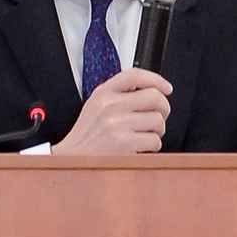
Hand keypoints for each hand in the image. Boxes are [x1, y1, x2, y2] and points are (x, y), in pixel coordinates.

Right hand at [51, 68, 171, 154]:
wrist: (70, 161)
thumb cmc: (86, 138)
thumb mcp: (95, 106)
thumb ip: (118, 95)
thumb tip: (150, 91)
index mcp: (103, 93)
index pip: (135, 75)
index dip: (156, 80)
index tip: (166, 88)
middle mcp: (110, 105)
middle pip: (154, 97)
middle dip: (163, 109)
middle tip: (158, 119)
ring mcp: (117, 124)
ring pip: (158, 120)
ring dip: (157, 131)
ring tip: (145, 136)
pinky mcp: (124, 143)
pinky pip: (155, 140)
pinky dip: (152, 146)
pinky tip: (140, 148)